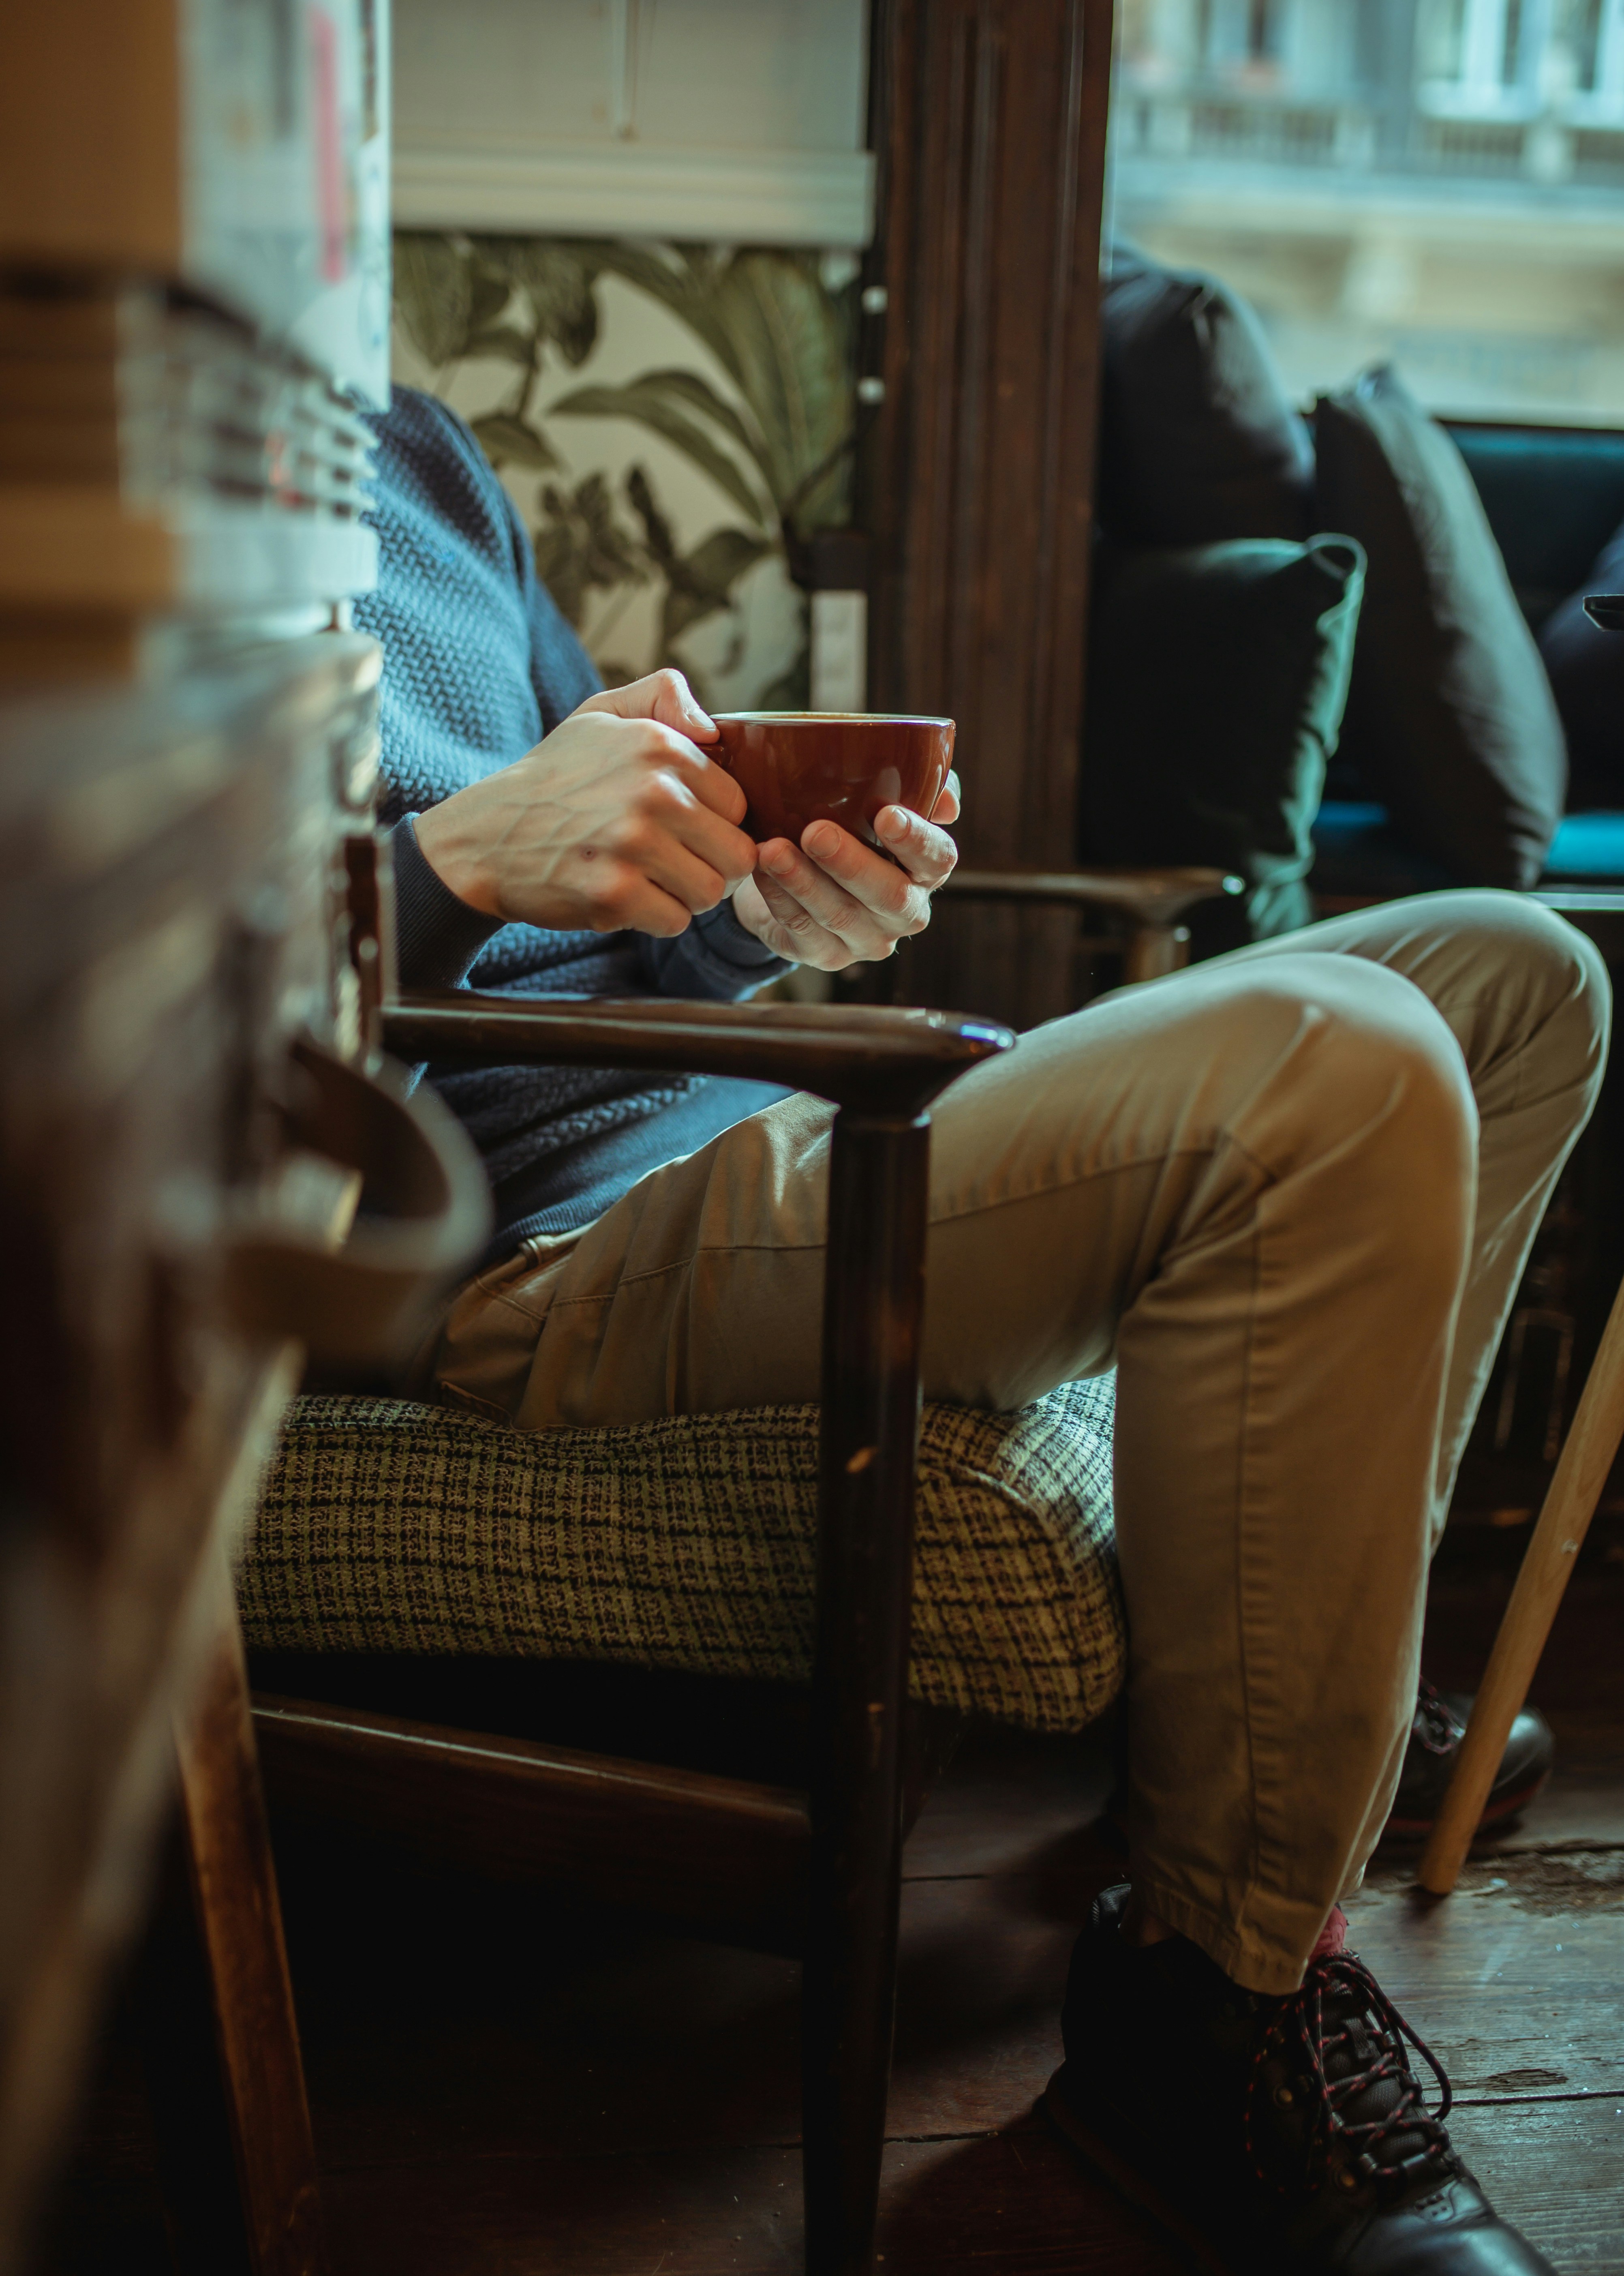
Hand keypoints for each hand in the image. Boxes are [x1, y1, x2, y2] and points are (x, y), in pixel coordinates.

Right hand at [412, 670, 755, 936]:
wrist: (486, 836)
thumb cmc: (555, 778)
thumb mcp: (602, 714)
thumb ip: (663, 695)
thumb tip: (711, 727)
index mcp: (660, 747)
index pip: (738, 805)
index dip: (716, 824)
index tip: (684, 829)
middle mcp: (653, 792)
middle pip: (736, 854)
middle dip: (711, 866)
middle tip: (675, 865)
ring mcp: (634, 844)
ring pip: (711, 893)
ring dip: (686, 896)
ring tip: (651, 880)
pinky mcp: (614, 892)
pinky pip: (675, 921)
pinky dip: (655, 919)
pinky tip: (627, 898)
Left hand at [732, 774, 960, 967]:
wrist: (803, 874)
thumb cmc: (850, 829)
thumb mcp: (882, 801)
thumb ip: (919, 791)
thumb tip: (947, 804)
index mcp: (925, 870)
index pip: (937, 859)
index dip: (916, 840)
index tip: (885, 815)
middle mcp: (905, 911)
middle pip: (889, 895)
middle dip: (850, 863)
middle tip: (815, 832)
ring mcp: (867, 940)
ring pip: (839, 915)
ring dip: (803, 881)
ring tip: (772, 850)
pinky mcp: (826, 956)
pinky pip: (802, 930)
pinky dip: (779, 898)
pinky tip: (761, 870)